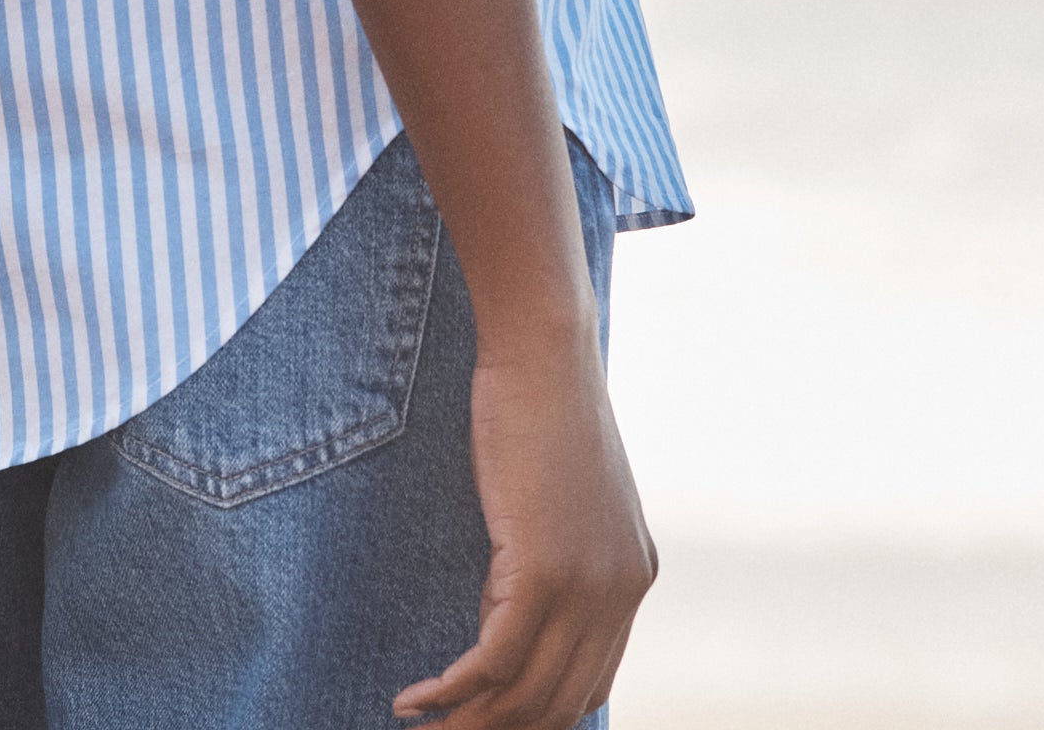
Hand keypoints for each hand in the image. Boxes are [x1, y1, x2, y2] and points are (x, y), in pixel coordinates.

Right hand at [392, 334, 656, 726]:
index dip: (535, 716)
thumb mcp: (562, 495)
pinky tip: (411, 699)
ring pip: (522, 693)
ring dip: (465, 724)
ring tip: (418, 729)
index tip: (484, 721)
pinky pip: (492, 662)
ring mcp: (587, 586)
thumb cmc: (538, 405)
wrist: (543, 352)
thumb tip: (509, 609)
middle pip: (556, 703)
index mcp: (632, 577)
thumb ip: (554, 555)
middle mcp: (620, 593)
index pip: (588, 684)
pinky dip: (448, 691)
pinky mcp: (543, 573)